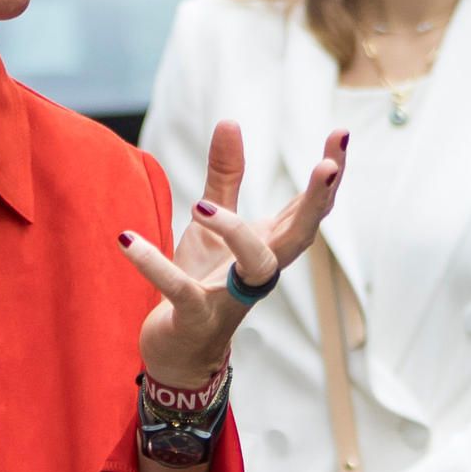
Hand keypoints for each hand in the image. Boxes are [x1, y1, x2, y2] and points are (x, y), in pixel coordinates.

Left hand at [119, 120, 348, 389]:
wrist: (180, 350)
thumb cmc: (204, 281)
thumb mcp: (211, 222)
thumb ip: (224, 176)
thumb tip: (230, 121)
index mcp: (271, 245)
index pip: (311, 208)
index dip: (329, 176)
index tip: (342, 134)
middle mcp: (261, 270)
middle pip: (303, 235)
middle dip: (318, 200)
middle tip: (328, 164)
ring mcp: (232, 295)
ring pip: (256, 266)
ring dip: (237, 234)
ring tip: (200, 204)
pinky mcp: (196, 316)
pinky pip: (181, 290)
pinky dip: (155, 267)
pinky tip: (128, 241)